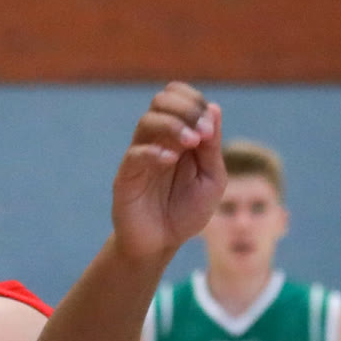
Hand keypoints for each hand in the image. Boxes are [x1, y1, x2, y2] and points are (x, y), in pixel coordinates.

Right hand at [111, 82, 224, 261]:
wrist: (161, 245)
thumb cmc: (187, 212)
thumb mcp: (212, 180)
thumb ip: (212, 147)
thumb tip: (214, 108)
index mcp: (178, 135)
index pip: (179, 96)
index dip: (196, 102)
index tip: (209, 129)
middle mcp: (157, 139)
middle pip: (161, 99)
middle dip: (186, 109)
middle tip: (202, 133)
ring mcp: (140, 155)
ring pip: (147, 120)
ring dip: (173, 125)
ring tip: (191, 143)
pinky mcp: (126, 176)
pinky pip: (135, 153)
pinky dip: (154, 151)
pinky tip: (170, 160)